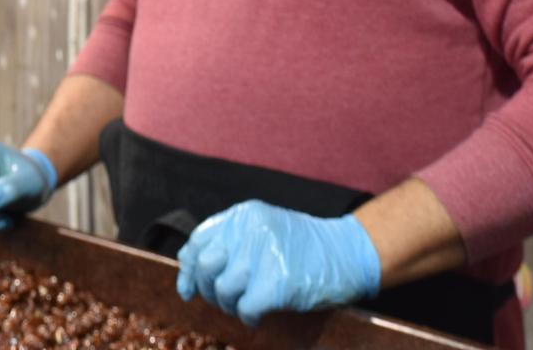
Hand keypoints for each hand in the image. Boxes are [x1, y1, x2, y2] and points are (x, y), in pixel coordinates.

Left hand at [176, 200, 381, 326]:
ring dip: (230, 305)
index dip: (189, 268)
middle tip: (223, 298)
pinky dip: (248, 317)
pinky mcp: (279, 283)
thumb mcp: (262, 231)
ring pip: (224, 289)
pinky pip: (245, 308)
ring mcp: (266, 255)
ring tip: (246, 304)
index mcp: (244, 214)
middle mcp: (251, 230)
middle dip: (208, 288)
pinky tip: (258, 315)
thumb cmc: (301, 247)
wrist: (346, 254)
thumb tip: (185, 266)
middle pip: (207, 265)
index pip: (199, 240)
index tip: (188, 289)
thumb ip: (226, 242)